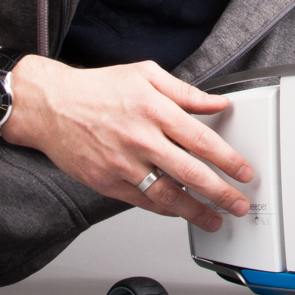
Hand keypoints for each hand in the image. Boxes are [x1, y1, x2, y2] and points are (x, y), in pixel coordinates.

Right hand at [1, 57, 252, 231]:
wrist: (50, 106)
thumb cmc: (97, 89)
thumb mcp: (145, 75)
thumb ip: (185, 92)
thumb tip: (217, 103)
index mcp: (154, 110)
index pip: (202, 141)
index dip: (228, 160)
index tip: (244, 172)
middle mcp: (140, 139)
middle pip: (191, 174)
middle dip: (221, 193)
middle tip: (239, 204)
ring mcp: (122, 164)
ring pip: (168, 196)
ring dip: (196, 211)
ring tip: (215, 219)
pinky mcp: (106, 182)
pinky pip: (142, 202)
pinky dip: (164, 210)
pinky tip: (179, 212)